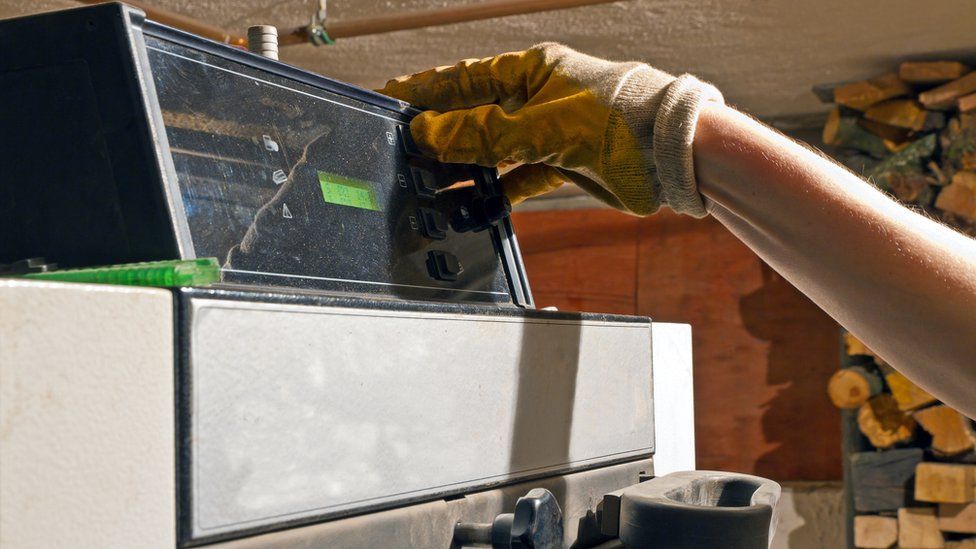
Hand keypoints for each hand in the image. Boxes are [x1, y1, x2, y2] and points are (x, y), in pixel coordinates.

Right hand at [379, 43, 721, 215]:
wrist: (671, 154)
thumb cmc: (620, 118)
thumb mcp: (542, 125)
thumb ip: (484, 133)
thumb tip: (430, 132)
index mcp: (531, 71)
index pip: (464, 79)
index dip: (426, 90)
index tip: (393, 99)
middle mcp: (536, 99)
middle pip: (475, 116)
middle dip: (440, 134)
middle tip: (404, 149)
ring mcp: (549, 133)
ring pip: (493, 151)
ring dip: (466, 168)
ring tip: (431, 183)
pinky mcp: (563, 164)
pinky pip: (519, 179)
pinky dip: (497, 193)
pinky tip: (475, 205)